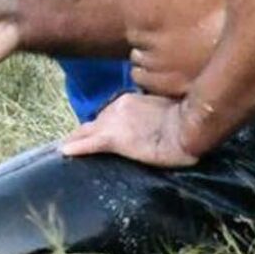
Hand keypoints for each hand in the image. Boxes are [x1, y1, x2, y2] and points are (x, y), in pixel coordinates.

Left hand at [57, 91, 201, 168]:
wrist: (190, 127)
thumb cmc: (186, 122)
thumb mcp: (165, 114)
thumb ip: (150, 117)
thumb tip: (149, 125)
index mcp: (130, 101)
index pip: (109, 114)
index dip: (99, 124)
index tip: (90, 132)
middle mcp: (117, 108)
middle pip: (94, 122)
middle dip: (83, 132)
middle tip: (70, 142)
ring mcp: (114, 122)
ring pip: (88, 131)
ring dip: (78, 139)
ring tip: (64, 149)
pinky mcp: (113, 139)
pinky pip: (89, 143)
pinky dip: (77, 147)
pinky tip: (64, 152)